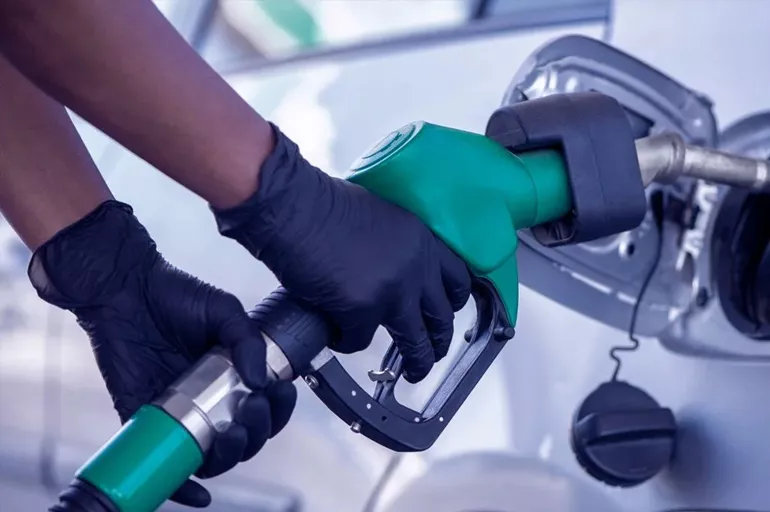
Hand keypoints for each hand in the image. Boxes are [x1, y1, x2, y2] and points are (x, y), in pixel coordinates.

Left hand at [28, 201, 296, 507]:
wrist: (123, 291)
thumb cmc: (174, 295)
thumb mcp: (223, 310)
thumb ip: (246, 340)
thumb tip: (260, 379)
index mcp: (233, 376)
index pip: (266, 408)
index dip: (279, 409)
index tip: (279, 392)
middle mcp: (211, 401)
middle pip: (245, 439)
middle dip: (257, 432)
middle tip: (251, 409)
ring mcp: (181, 415)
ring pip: (214, 456)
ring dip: (230, 457)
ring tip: (230, 436)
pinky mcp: (148, 421)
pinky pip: (167, 465)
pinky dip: (183, 488)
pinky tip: (198, 495)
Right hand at [213, 125, 471, 382]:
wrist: (292, 206)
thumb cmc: (322, 205)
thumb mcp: (381, 218)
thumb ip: (398, 247)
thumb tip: (393, 273)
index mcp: (421, 239)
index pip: (458, 278)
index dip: (453, 301)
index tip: (448, 312)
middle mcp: (416, 265)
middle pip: (441, 317)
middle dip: (439, 341)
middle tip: (433, 351)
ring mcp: (392, 289)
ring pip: (415, 341)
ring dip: (415, 362)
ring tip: (411, 372)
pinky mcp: (361, 309)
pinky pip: (359, 342)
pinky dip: (347, 342)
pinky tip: (338, 336)